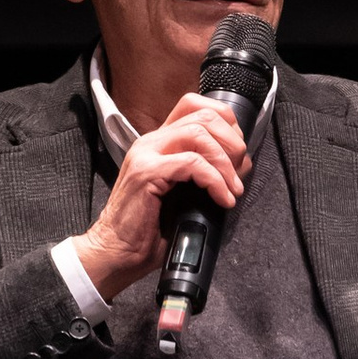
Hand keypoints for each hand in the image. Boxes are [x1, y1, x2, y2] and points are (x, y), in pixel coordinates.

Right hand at [73, 91, 255, 302]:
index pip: (196, 106)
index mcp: (160, 144)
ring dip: (225, 162)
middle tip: (238, 173)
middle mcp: (152, 142)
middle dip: (231, 142)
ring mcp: (147, 154)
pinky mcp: (147, 172)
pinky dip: (215, 181)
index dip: (226, 123)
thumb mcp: (184, 195)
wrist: (117, 253)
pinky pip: (193, 163)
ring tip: (232, 189)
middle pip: (203, 114)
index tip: (237, 154)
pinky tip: (222, 200)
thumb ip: (206, 173)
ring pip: (199, 134)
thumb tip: (240, 165)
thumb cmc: (149, 231)